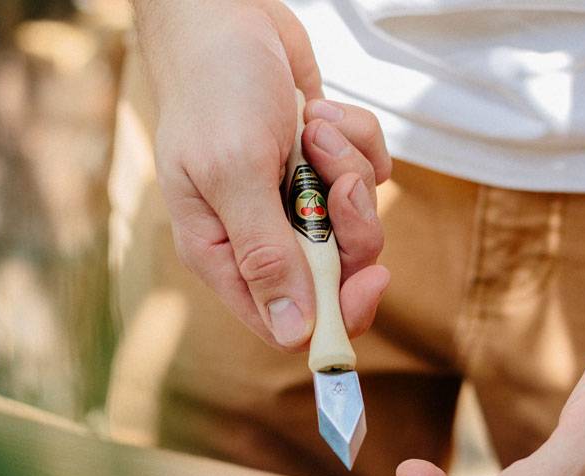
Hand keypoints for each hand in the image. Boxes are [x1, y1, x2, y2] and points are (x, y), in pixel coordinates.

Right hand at [136, 0, 391, 347]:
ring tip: (314, 130)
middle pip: (336, 277)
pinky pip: (369, 176)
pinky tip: (320, 112)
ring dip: (349, 171)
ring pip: (358, 223)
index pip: (285, 321)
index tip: (367, 281)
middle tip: (339, 185)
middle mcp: (261, 236)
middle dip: (350, 228)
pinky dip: (357, 141)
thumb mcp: (235, 174)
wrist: (227, 15)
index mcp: (224, 254)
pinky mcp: (324, 167)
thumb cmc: (215, 89)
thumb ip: (266, 256)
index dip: (334, 314)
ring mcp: (294, 201)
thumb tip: (294, 335)